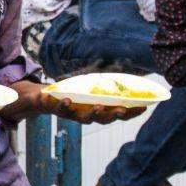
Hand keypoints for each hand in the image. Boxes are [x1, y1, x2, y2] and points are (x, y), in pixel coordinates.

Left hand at [10, 81, 140, 124]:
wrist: (40, 99)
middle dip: (113, 115)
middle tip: (122, 110)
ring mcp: (69, 113)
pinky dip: (62, 103)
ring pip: (82, 118)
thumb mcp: (87, 88)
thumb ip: (101, 82)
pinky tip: (67, 98)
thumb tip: (123, 67)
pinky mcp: (53, 108)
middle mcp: (85, 115)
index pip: (117, 114)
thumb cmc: (69, 93)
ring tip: (97, 106)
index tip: (145, 107)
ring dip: (91, 113)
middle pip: (103, 119)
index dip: (131, 113)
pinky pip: (58, 107)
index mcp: (96, 110)